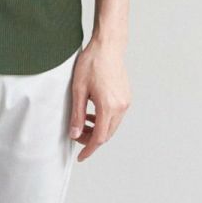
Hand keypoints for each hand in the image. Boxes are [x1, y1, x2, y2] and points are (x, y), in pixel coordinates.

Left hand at [68, 35, 130, 161]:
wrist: (108, 46)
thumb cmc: (92, 63)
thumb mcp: (78, 90)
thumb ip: (77, 114)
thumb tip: (75, 133)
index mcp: (108, 106)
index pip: (100, 137)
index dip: (89, 149)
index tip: (81, 156)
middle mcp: (121, 106)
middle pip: (108, 134)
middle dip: (92, 139)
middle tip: (77, 135)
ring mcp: (126, 101)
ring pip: (112, 126)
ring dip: (99, 129)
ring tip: (83, 122)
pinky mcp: (126, 96)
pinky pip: (116, 116)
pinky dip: (105, 120)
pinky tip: (93, 113)